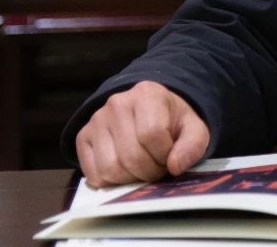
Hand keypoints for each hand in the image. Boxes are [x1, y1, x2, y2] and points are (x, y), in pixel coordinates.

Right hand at [76, 81, 209, 187]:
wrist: (152, 112)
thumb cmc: (173, 122)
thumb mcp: (193, 128)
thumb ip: (192, 145)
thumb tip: (175, 166)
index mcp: (147, 94)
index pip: (151, 134)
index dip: (164, 154)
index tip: (170, 157)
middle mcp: (117, 103)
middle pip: (131, 156)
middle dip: (150, 172)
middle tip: (157, 168)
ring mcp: (97, 120)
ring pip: (110, 168)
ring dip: (131, 179)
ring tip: (142, 168)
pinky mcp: (83, 137)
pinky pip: (93, 175)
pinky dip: (112, 182)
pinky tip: (125, 170)